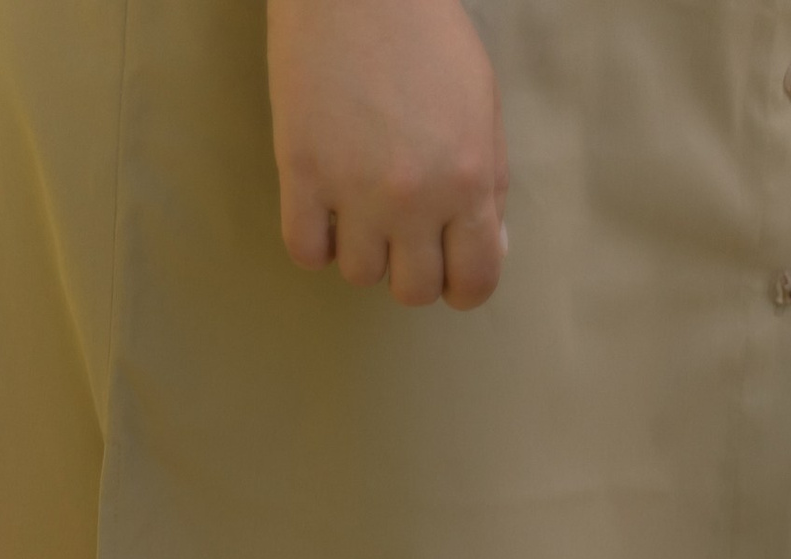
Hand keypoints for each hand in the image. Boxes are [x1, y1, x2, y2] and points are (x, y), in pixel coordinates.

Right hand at [267, 0, 508, 312]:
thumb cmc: (426, 34)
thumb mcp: (480, 106)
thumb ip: (489, 181)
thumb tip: (489, 247)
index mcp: (468, 179)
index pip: (475, 283)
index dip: (463, 285)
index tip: (449, 268)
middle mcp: (414, 197)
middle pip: (414, 292)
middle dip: (413, 268)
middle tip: (404, 229)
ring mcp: (353, 190)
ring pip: (360, 275)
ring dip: (363, 249)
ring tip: (360, 202)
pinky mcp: (301, 174)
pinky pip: (306, 252)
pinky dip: (317, 239)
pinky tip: (324, 204)